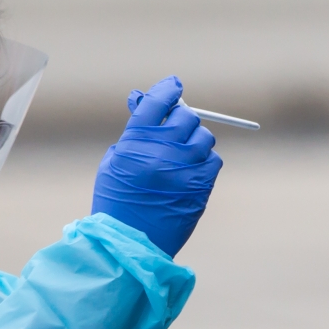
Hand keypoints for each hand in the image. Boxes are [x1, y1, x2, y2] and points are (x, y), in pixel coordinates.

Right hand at [90, 76, 222, 256]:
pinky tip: (190, 174)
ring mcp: (184, 167)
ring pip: (203, 136)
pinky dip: (205, 162)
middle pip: (185, 116)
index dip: (167, 89)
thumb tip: (143, 100)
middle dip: (180, 119)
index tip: (174, 85)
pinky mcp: (202, 185)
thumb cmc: (117, 202)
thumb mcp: (115, 162)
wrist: (129, 243)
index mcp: (135, 142)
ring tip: (181, 158)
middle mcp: (162, 150)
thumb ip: (134, 132)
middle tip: (174, 130)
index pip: (156, 102)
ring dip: (195, 141)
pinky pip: (213, 159)